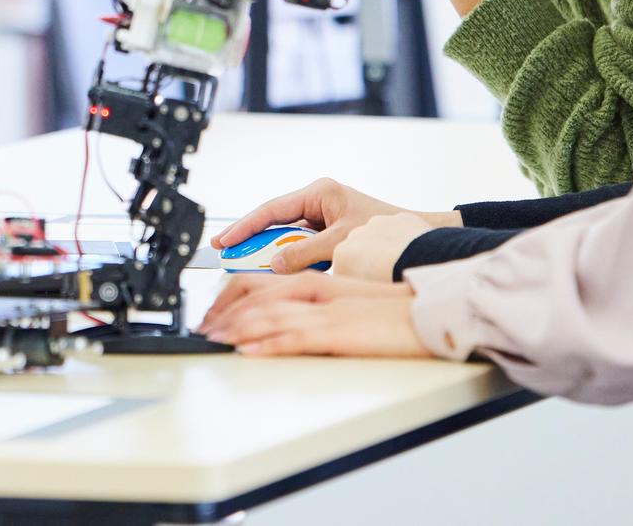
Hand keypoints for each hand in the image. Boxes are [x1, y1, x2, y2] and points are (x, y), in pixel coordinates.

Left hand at [197, 272, 428, 358]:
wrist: (431, 311)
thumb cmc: (395, 310)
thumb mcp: (347, 302)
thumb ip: (315, 307)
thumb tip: (286, 321)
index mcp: (315, 280)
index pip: (258, 282)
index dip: (227, 297)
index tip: (212, 313)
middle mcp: (314, 290)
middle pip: (253, 295)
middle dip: (221, 312)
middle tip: (202, 329)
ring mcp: (324, 311)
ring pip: (266, 314)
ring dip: (233, 328)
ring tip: (212, 340)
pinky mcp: (337, 332)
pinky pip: (294, 338)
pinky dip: (266, 344)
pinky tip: (248, 352)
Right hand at [211, 178, 457, 272]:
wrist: (420, 240)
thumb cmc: (386, 233)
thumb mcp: (341, 244)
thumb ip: (305, 254)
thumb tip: (273, 265)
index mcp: (320, 193)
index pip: (272, 210)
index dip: (245, 226)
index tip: (224, 240)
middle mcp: (318, 201)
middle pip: (274, 222)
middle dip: (252, 239)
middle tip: (225, 254)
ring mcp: (322, 216)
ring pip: (286, 235)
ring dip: (270, 251)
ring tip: (246, 265)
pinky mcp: (328, 231)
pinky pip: (300, 245)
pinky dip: (288, 258)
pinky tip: (276, 271)